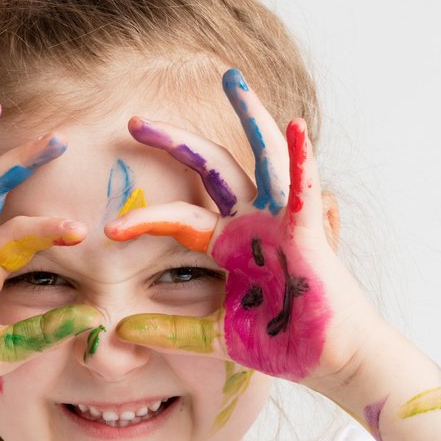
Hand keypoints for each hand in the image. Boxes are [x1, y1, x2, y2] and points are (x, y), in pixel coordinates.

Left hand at [104, 70, 379, 395]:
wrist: (330, 361)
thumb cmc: (282, 343)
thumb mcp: (215, 336)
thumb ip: (172, 330)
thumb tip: (122, 331)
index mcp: (229, 243)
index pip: (177, 217)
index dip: (144, 218)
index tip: (110, 228)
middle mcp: (254, 222)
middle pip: (211, 167)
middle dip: (175, 141)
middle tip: (136, 121)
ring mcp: (282, 221)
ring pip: (264, 157)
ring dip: (250, 116)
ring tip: (231, 79)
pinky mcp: (308, 233)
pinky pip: (304, 190)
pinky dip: (301, 158)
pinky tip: (295, 126)